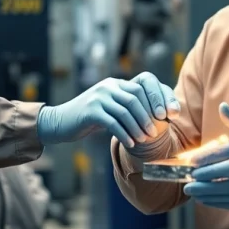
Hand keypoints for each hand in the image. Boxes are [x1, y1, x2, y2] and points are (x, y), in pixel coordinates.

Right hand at [38, 72, 179, 147]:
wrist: (59, 123)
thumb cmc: (89, 119)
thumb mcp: (110, 108)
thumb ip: (126, 107)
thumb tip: (154, 114)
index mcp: (116, 83)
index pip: (144, 85)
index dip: (158, 99)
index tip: (169, 116)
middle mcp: (108, 86)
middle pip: (136, 97)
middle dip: (149, 115)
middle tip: (156, 132)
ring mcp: (99, 97)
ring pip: (126, 111)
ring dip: (138, 127)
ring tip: (145, 140)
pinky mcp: (91, 111)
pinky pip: (113, 123)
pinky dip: (124, 134)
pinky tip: (131, 144)